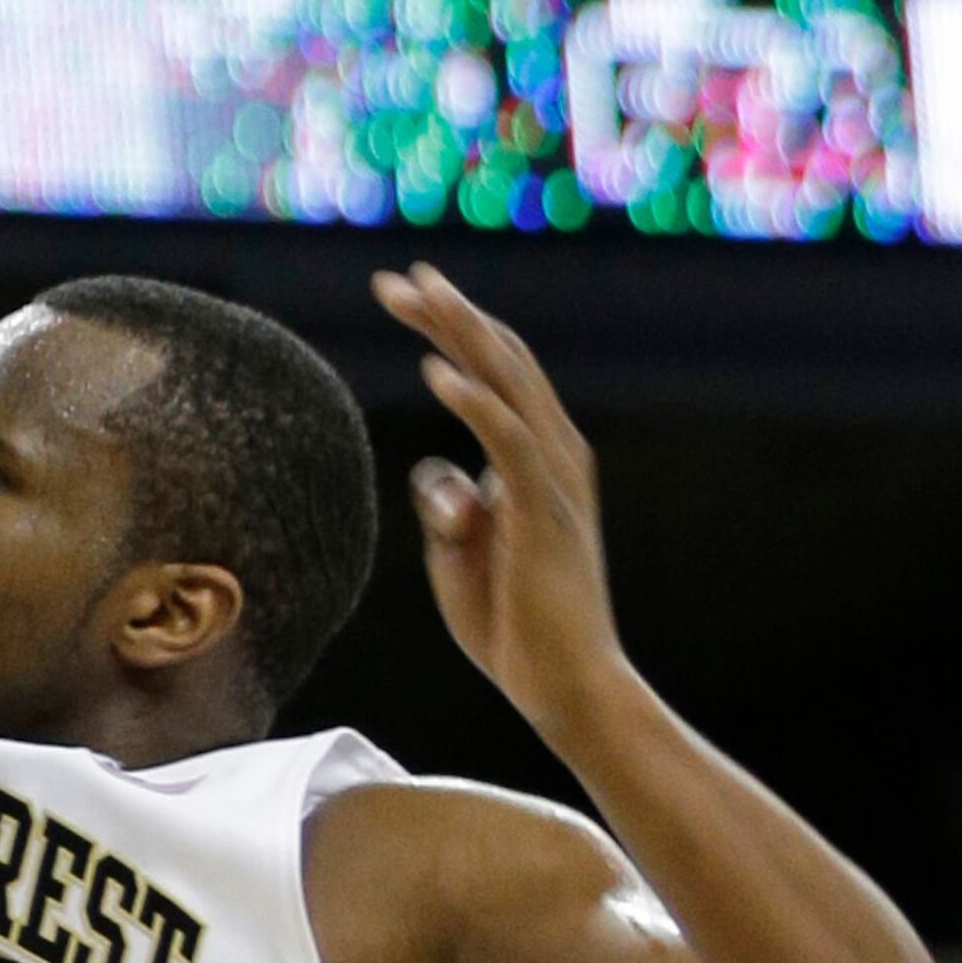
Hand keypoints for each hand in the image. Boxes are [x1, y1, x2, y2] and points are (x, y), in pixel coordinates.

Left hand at [374, 265, 630, 747]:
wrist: (565, 686)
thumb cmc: (515, 627)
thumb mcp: (462, 556)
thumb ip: (451, 506)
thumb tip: (439, 474)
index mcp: (534, 458)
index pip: (492, 372)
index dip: (449, 330)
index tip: (401, 295)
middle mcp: (552, 453)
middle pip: (499, 360)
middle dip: (446, 313)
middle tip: (395, 276)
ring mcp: (552, 479)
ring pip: (507, 382)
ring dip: (459, 335)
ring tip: (415, 296)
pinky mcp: (544, 511)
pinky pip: (509, 441)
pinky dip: (477, 402)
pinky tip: (440, 372)